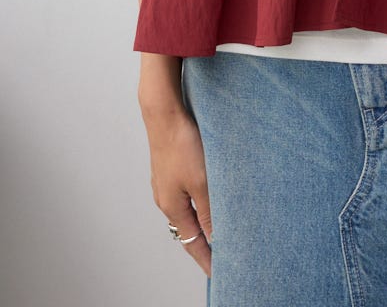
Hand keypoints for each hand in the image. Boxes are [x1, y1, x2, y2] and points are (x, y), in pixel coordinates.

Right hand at [143, 104, 212, 277]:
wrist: (164, 112)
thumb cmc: (182, 144)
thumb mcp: (201, 181)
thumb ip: (209, 210)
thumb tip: (214, 237)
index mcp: (172, 206)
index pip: (192, 242)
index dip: (206, 258)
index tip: (218, 273)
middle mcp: (166, 198)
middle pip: (188, 228)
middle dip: (204, 242)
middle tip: (223, 253)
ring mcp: (165, 183)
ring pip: (187, 209)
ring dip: (202, 220)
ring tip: (219, 228)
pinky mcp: (170, 168)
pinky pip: (186, 193)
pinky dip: (198, 202)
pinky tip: (209, 196)